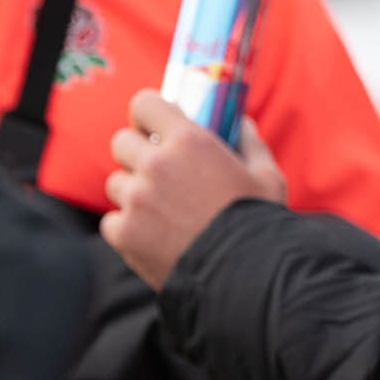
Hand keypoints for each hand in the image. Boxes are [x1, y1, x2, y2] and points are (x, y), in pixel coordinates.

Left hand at [100, 90, 286, 290]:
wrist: (242, 275)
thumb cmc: (258, 222)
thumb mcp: (266, 175)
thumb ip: (249, 143)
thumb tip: (240, 124)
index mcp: (188, 141)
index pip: (144, 103)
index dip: (148, 113)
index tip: (155, 126)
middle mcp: (155, 165)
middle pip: (121, 143)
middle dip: (136, 152)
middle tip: (158, 170)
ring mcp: (135, 200)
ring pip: (116, 184)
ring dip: (133, 191)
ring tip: (160, 209)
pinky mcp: (125, 234)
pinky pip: (113, 221)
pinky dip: (128, 226)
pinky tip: (154, 235)